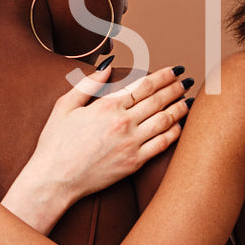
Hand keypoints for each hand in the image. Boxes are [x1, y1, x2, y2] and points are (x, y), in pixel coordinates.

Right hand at [20, 65, 191, 207]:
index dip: (163, 75)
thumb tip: (108, 65)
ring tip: (189, 100)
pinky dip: (175, 132)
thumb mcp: (64, 106)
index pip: (144, 85)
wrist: (54, 179)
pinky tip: (180, 125)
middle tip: (187, 81)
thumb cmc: (55, 143)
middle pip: (159, 100)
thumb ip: (88, 84)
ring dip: (180, 108)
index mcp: (107, 106)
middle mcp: (123, 122)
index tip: (174, 70)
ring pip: (165, 120)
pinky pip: (162, 144)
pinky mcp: (134, 163)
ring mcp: (131, 144)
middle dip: (176, 88)